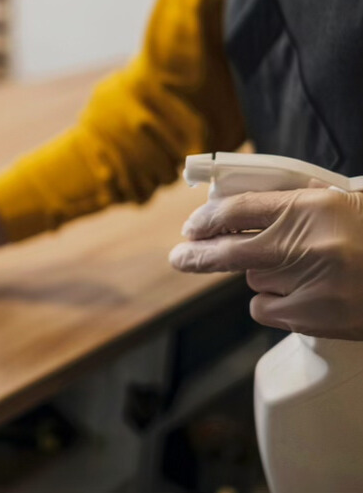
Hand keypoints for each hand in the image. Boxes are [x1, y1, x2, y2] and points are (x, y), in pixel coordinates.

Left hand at [169, 189, 362, 339]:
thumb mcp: (340, 203)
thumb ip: (294, 202)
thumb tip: (238, 206)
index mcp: (311, 207)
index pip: (237, 209)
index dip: (207, 219)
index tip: (192, 227)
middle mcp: (304, 244)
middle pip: (227, 250)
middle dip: (196, 255)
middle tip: (178, 257)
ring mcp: (308, 284)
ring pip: (252, 281)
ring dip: (261, 276)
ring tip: (299, 271)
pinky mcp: (314, 317)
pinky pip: (266, 308)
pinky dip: (274, 302)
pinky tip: (303, 295)